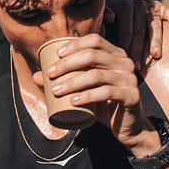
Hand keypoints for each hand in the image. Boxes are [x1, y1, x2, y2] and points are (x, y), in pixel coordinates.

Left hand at [39, 34, 157, 151]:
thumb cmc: (103, 105)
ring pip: (97, 75)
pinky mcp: (132, 96)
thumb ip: (63, 81)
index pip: (95, 40)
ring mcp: (130, 79)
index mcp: (116, 54)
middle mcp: (125, 63)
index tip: (56, 55)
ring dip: (73, 82)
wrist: (128, 127)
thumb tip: (36, 76)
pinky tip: (74, 101)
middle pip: (93, 55)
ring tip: (56, 91)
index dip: (75, 44)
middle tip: (50, 74)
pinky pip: (107, 93)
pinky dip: (87, 96)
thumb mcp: (84, 91)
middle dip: (67, 63)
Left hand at [105, 0, 168, 67]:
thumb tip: (111, 18)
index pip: (127, 31)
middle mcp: (138, 4)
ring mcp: (150, 5)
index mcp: (123, 5)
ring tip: (156, 56)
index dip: (127, 48)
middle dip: (139, 52)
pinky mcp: (160, 6)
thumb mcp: (101, 14)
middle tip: (139, 68)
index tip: (127, 64)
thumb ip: (104, 15)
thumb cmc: (106, 16)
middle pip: (140, 32)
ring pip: (155, 26)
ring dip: (156, 42)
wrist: (114, 2)